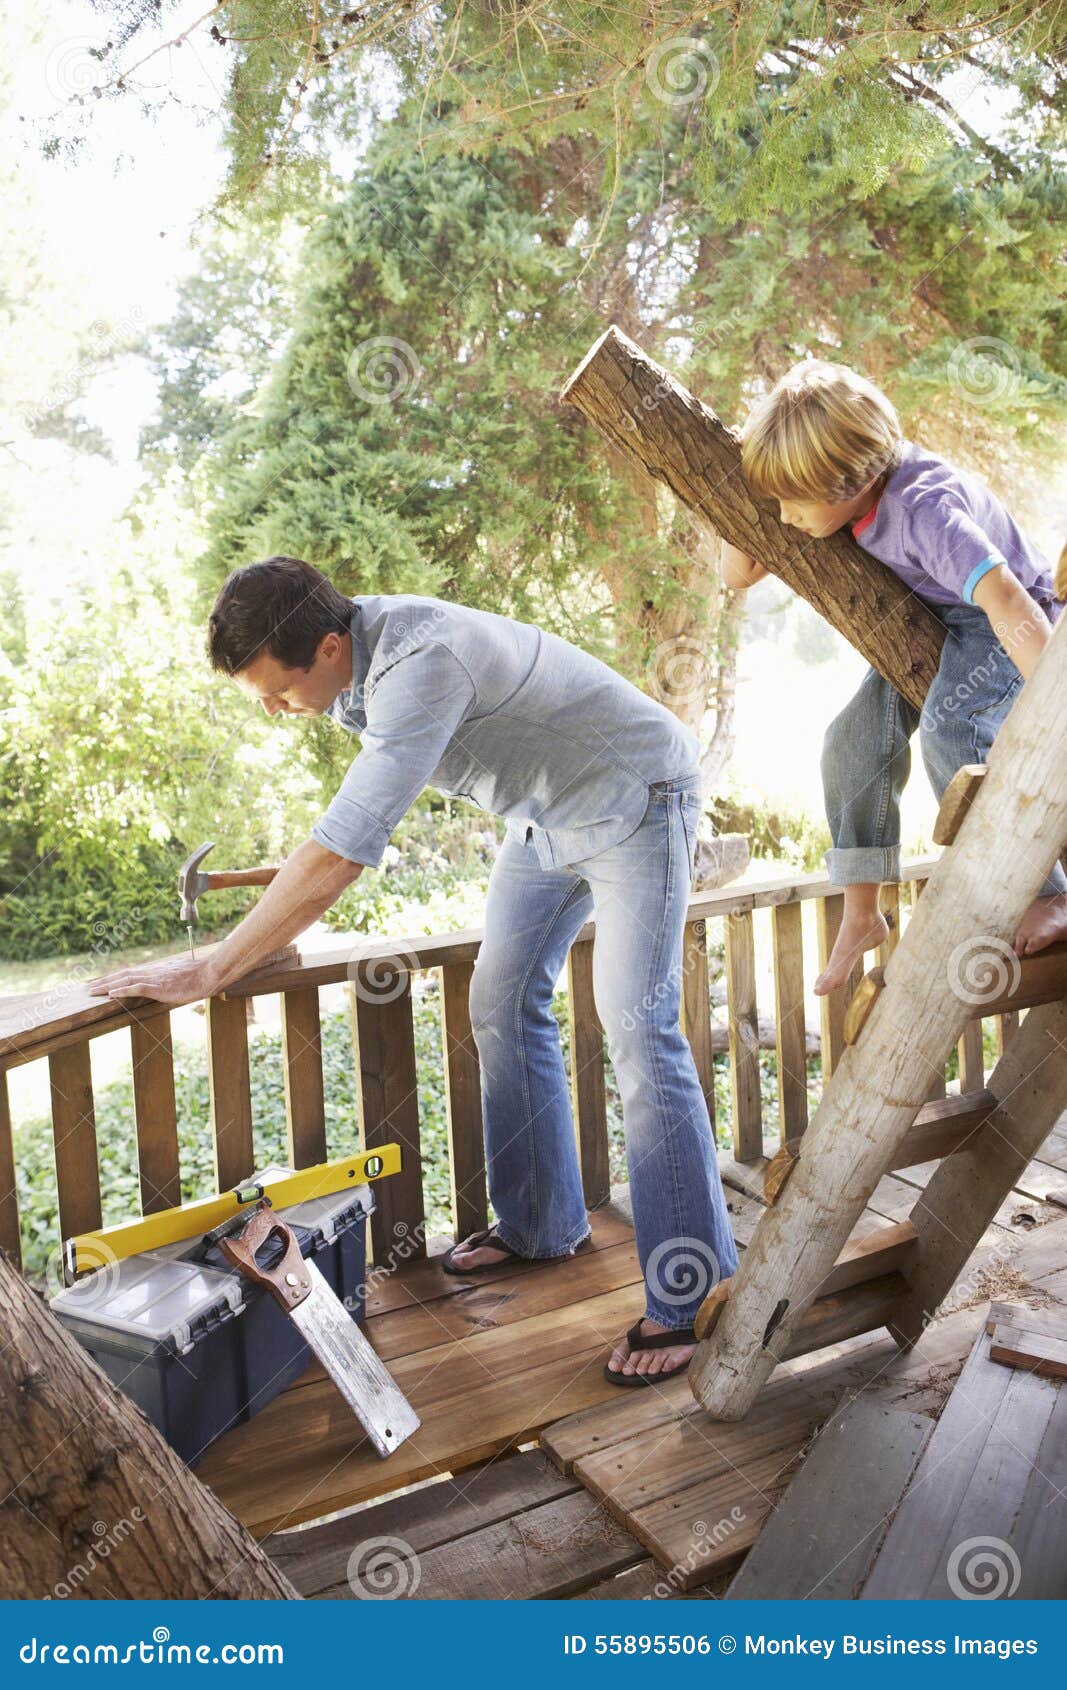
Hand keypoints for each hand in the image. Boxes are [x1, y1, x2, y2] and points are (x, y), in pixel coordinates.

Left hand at [88, 954, 221, 1006]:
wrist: (209, 974)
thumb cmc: (198, 976)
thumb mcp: (180, 977)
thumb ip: (169, 979)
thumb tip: (167, 984)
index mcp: (155, 971)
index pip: (130, 973)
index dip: (114, 977)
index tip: (101, 982)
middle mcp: (151, 972)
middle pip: (122, 975)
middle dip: (104, 981)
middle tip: (88, 987)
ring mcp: (155, 979)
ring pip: (125, 980)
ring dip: (107, 985)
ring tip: (93, 991)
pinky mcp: (159, 986)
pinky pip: (137, 988)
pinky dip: (123, 990)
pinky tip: (111, 993)